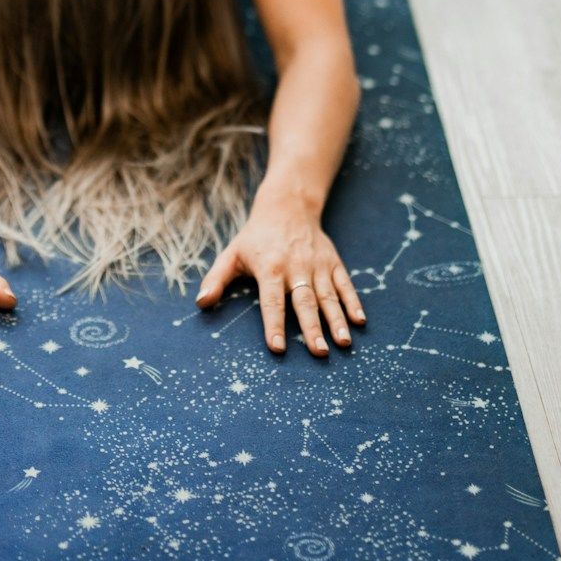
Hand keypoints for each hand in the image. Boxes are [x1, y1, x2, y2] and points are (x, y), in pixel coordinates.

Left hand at [194, 195, 364, 356]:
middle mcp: (296, 267)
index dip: (273, 324)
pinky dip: (353, 302)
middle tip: (318, 353)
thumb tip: (201, 304)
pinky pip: (345, 284)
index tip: (277, 348)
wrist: (288, 206)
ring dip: (336, 320)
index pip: (271, 301)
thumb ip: (216, 279)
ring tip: (342, 343)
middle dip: (312, 328)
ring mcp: (317, 265)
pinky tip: (360, 322)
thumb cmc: (255, 237)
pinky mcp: (333, 262)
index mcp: (270, 267)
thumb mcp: (231, 254)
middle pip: (304, 301)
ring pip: (328, 296)